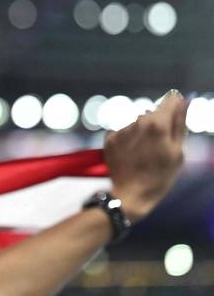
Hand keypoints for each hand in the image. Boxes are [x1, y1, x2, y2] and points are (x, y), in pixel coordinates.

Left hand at [103, 89, 188, 221]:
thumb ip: (181, 123)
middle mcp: (138, 122)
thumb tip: (186, 100)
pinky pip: (123, 132)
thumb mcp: (178, 152)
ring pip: (137, 123)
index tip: (177, 115)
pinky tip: (131, 155)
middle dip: (158, 124)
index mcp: (158, 124)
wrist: (131, 195)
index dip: (177, 106)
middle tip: (160, 146)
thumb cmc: (160, 176)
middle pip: (153, 113)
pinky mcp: (109, 138)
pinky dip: (128, 140)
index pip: (171, 100)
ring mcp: (122, 129)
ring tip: (144, 154)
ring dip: (142, 133)